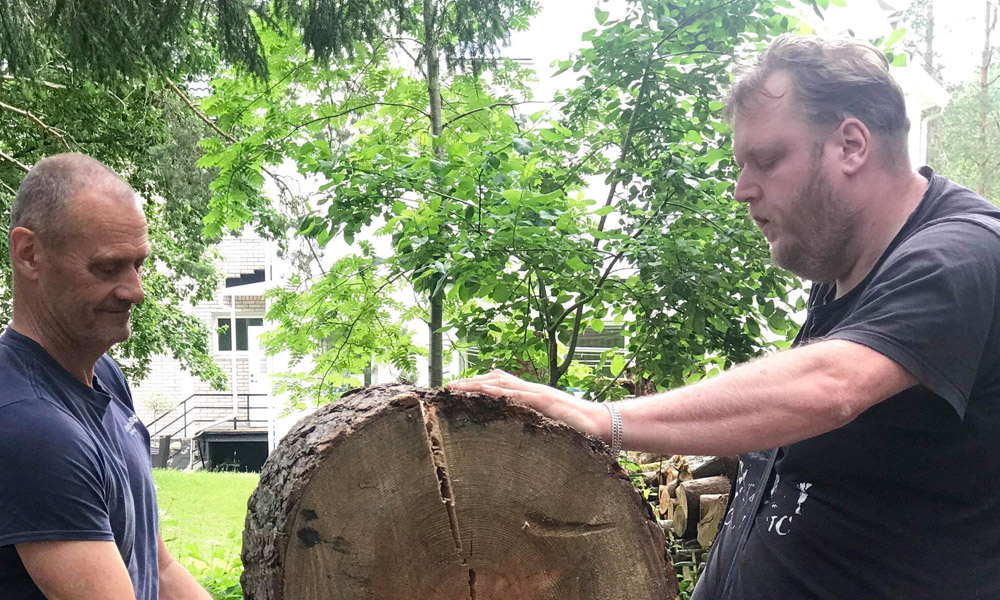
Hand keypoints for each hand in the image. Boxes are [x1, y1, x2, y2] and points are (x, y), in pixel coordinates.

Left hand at [447, 370, 605, 438]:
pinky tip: (484, 392)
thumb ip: (532, 421)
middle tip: (447, 386)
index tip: (457, 388)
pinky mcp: (544, 401)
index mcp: (531, 395)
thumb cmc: (576, 427)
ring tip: (457, 387)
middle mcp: (532, 389)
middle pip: (495, 380)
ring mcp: (538, 393)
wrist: (601, 424)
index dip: (478, 383)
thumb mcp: (548, 423)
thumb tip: (514, 429)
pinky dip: (500, 392)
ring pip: (502, 384)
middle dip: (470, 382)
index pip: (500, 383)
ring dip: (477, 384)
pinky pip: (518, 395)